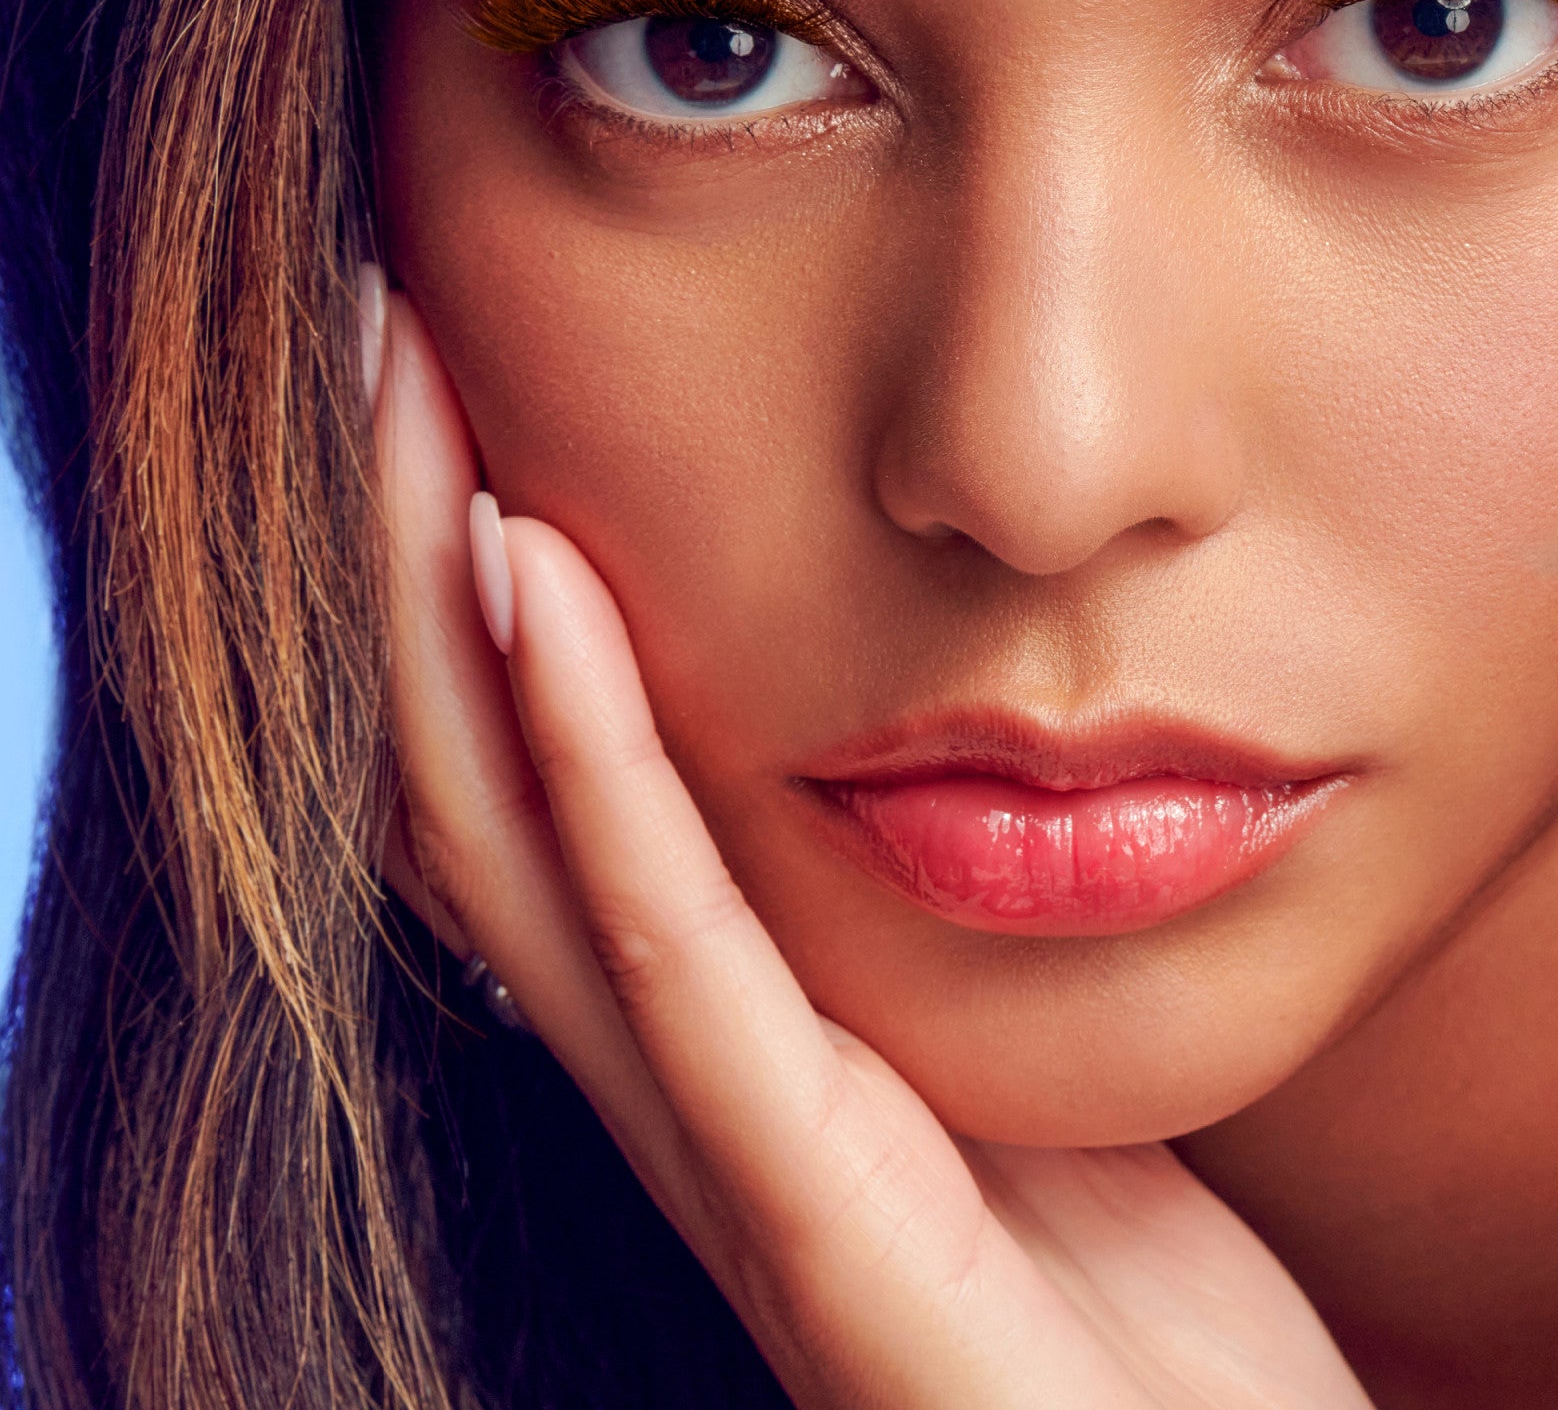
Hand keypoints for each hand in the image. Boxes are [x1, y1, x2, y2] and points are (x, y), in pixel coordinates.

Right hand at [374, 288, 1369, 1409]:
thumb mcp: (1013, 1048)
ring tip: (407, 392)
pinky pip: (674, 959)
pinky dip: (588, 759)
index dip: (450, 595)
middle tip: (374, 326)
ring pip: (520, 846)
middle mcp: (687, 1083)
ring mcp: (731, 1154)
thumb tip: (931, 744)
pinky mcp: (815, 1222)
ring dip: (442, 605)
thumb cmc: (1125, 1288)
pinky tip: (540, 580)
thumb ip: (928, 917)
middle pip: (476, 787)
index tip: (454, 376)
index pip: (532, 793)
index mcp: (729, 1033)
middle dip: (400, 554)